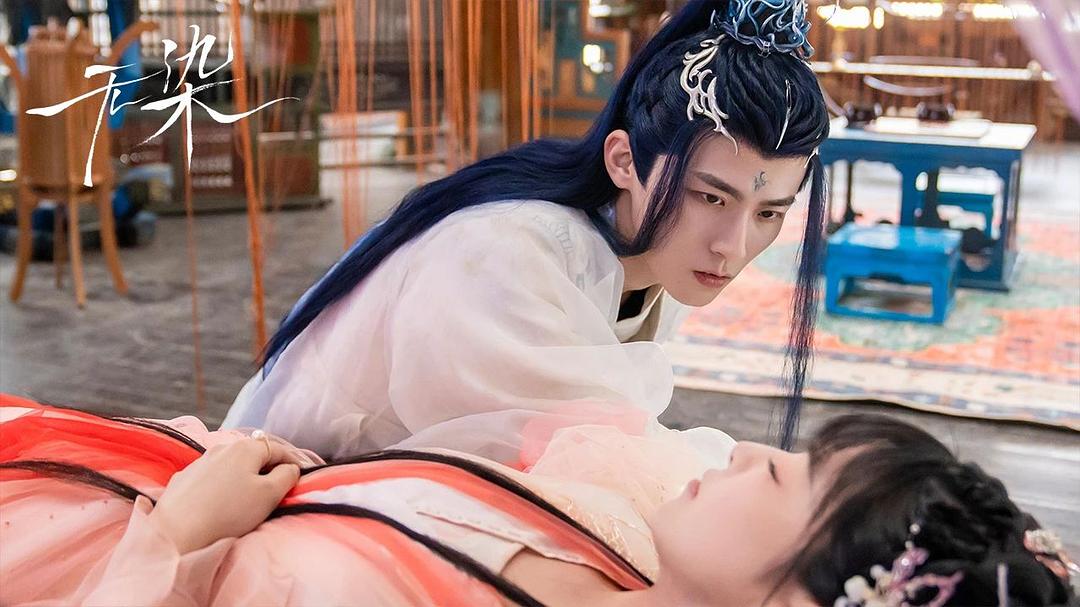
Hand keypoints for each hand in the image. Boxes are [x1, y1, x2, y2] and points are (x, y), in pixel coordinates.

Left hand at [148, 437, 302, 553]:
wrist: (177, 534)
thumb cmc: (229, 512)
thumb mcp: (269, 494)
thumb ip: (287, 476)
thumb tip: (290, 468)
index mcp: (245, 448)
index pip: (278, 448)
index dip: (293, 461)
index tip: (302, 476)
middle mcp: (221, 448)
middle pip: (252, 455)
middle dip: (267, 468)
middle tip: (277, 488)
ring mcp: (198, 463)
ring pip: (230, 465)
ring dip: (243, 476)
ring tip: (248, 496)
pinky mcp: (182, 481)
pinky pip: (211, 478)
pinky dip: (222, 485)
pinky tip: (220, 502)